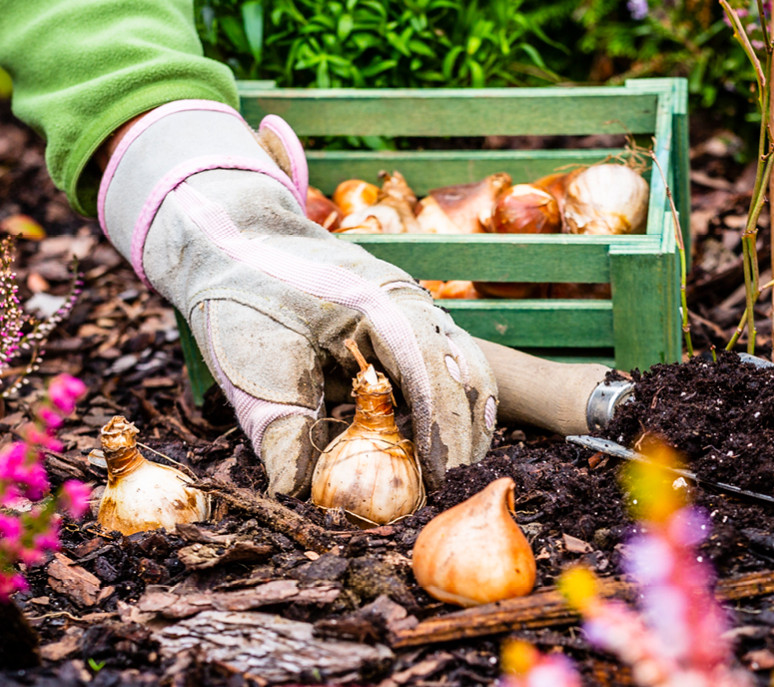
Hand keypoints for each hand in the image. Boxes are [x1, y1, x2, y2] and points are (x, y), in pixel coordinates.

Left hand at [97, 100, 497, 495]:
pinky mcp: (404, 319)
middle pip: (467, 373)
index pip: (434, 375)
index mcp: (381, 306)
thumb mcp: (254, 364)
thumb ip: (280, 429)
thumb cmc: (245, 297)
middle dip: (462, 433)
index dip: (441, 433)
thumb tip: (295, 493)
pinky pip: (443, 362)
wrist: (236, 241)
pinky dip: (442, 401)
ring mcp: (413, 306)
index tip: (435, 482)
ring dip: (460, 418)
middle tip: (444, 486)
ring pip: (465, 367)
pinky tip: (423, 437)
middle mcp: (411, 302)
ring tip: (442, 469)